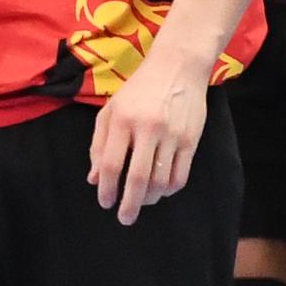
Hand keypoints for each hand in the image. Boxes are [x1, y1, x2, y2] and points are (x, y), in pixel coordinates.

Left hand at [87, 48, 208, 225]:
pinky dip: (169, 190)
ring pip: (160, 181)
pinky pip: (180, 175)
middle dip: (129, 204)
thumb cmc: (139, 89)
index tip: (105, 202)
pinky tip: (160, 190)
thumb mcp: (111, 108)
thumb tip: (93, 179)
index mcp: (122, 119)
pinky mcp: (191, 140)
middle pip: (136, 178)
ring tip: (141, 201)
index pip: (110, 163)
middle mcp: (147, 128)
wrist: (177, 66)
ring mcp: (171, 135)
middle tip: (124, 218)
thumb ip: (99, 143)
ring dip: (149, 198)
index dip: (106, 188)